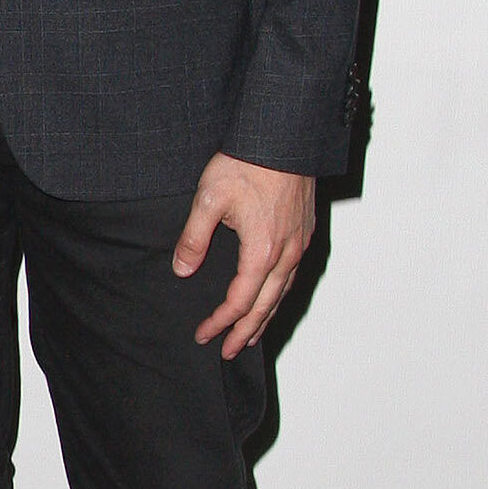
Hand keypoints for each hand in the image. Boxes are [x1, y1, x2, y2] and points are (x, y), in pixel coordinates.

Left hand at [172, 153, 315, 356]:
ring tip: (249, 334)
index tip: (204, 335)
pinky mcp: (305, 231)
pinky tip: (270, 295)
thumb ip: (194, 238)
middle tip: (228, 351)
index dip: (221, 322)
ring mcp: (299, 243)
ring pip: (283, 292)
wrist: (283, 137)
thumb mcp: (209, 198)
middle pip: (266, 306)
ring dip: (265, 317)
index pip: (240, 300)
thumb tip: (183, 270)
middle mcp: (286, 253)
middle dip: (245, 332)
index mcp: (262, 251)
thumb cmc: (247, 163)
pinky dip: (279, 294)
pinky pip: (292, 275)